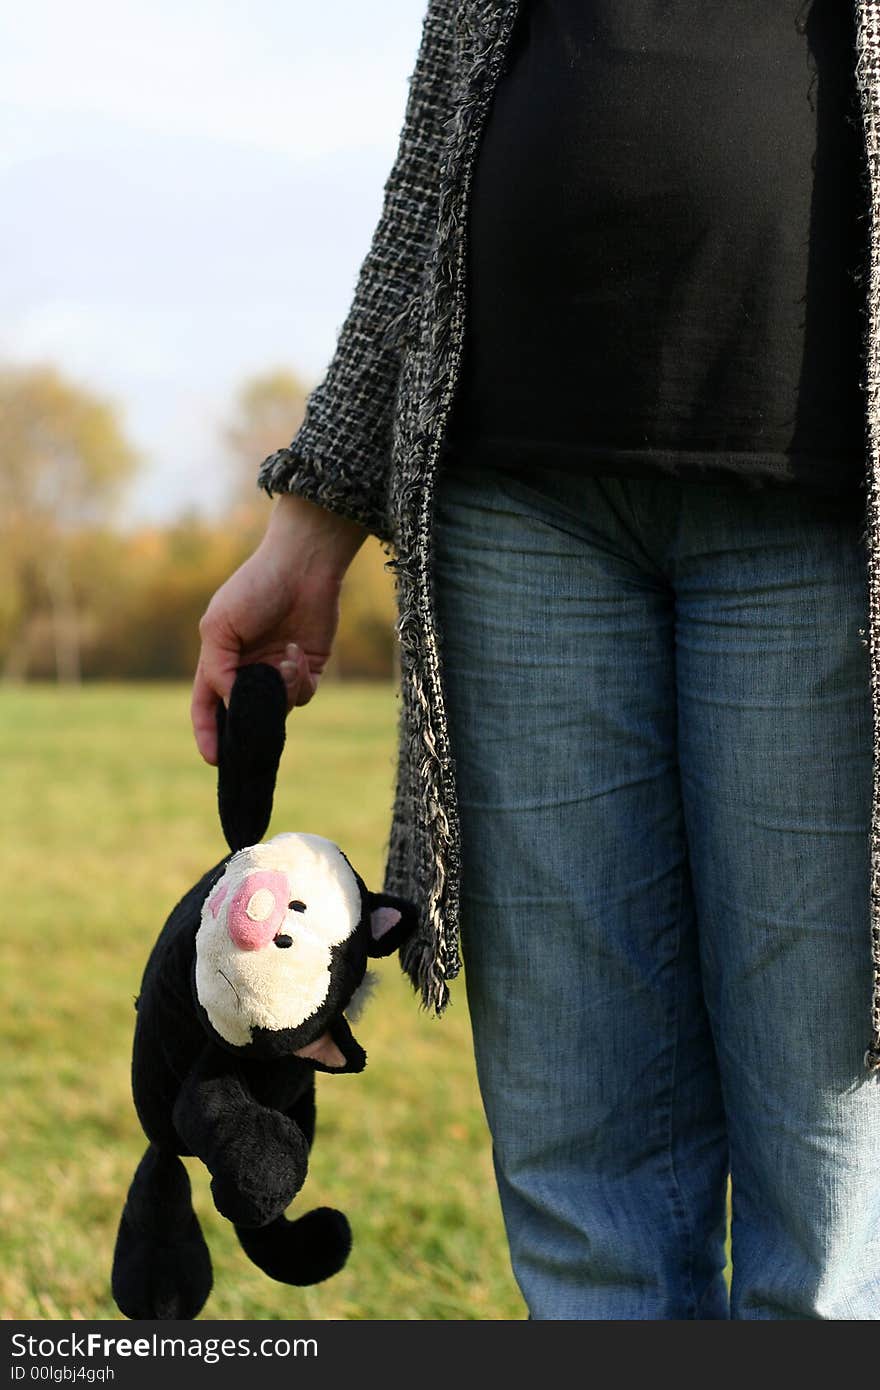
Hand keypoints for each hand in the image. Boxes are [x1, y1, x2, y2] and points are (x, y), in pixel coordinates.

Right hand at [191, 493, 368, 763]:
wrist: (303, 566)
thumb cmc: (254, 588)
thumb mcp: (219, 626)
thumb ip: (218, 669)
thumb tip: (232, 704)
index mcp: (219, 659)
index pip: (207, 706)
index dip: (208, 733)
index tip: (214, 759)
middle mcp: (248, 670)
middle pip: (245, 715)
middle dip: (251, 724)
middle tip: (257, 730)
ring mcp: (277, 671)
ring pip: (278, 708)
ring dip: (281, 689)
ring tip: (286, 656)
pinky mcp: (307, 667)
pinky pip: (302, 695)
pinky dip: (300, 680)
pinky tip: (298, 652)